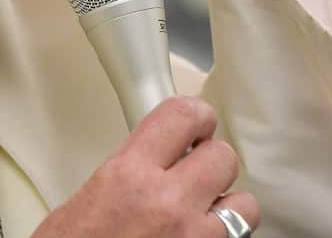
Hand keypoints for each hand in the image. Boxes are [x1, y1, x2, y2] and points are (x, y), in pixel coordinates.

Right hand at [33, 96, 259, 237]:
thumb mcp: (86, 200)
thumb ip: (127, 173)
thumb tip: (152, 161)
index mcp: (129, 176)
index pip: (182, 116)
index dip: (195, 117)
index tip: (194, 125)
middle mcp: (167, 204)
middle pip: (222, 157)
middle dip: (210, 162)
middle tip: (194, 172)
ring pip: (245, 206)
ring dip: (228, 207)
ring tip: (204, 215)